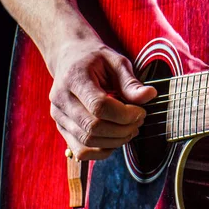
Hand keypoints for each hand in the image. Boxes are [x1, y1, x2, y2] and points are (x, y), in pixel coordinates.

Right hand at [48, 36, 156, 160]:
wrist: (70, 58)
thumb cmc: (95, 59)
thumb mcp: (116, 62)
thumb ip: (131, 82)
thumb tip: (150, 96)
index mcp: (74, 79)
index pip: (99, 106)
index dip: (125, 115)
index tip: (141, 111)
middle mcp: (61, 99)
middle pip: (93, 127)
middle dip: (123, 129)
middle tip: (139, 121)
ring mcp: (58, 116)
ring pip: (88, 142)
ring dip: (116, 141)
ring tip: (130, 129)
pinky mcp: (61, 128)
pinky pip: (81, 151)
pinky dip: (103, 151)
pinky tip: (116, 139)